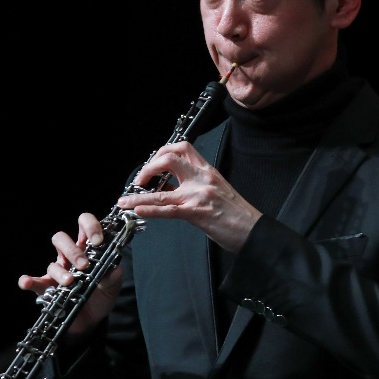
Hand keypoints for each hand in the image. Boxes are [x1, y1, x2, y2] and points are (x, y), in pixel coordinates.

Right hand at [17, 212, 122, 338]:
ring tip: (70, 282)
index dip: (90, 226)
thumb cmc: (102, 295)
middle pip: (61, 239)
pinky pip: (35, 282)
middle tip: (84, 265)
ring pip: (52, 263)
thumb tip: (112, 269)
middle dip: (73, 251)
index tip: (98, 241)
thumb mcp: (113, 285)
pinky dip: (28, 281)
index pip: (84, 225)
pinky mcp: (48, 289)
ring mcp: (57, 272)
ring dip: (60, 271)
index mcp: (87, 249)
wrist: (93, 319)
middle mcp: (69, 257)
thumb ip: (113, 275)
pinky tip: (27, 282)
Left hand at [117, 141, 260, 251]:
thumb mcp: (217, 190)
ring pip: (162, 189)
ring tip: (124, 201)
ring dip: (138, 194)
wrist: (254, 230)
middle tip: (140, 180)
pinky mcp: (197, 213)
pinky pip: (168, 209)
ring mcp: (198, 195)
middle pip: (169, 158)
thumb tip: (171, 187)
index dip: (162, 152)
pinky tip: (138, 210)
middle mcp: (202, 178)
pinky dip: (150, 209)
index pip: (182, 148)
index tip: (153, 164)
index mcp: (207, 171)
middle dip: (148, 168)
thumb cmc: (238, 214)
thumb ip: (195, 185)